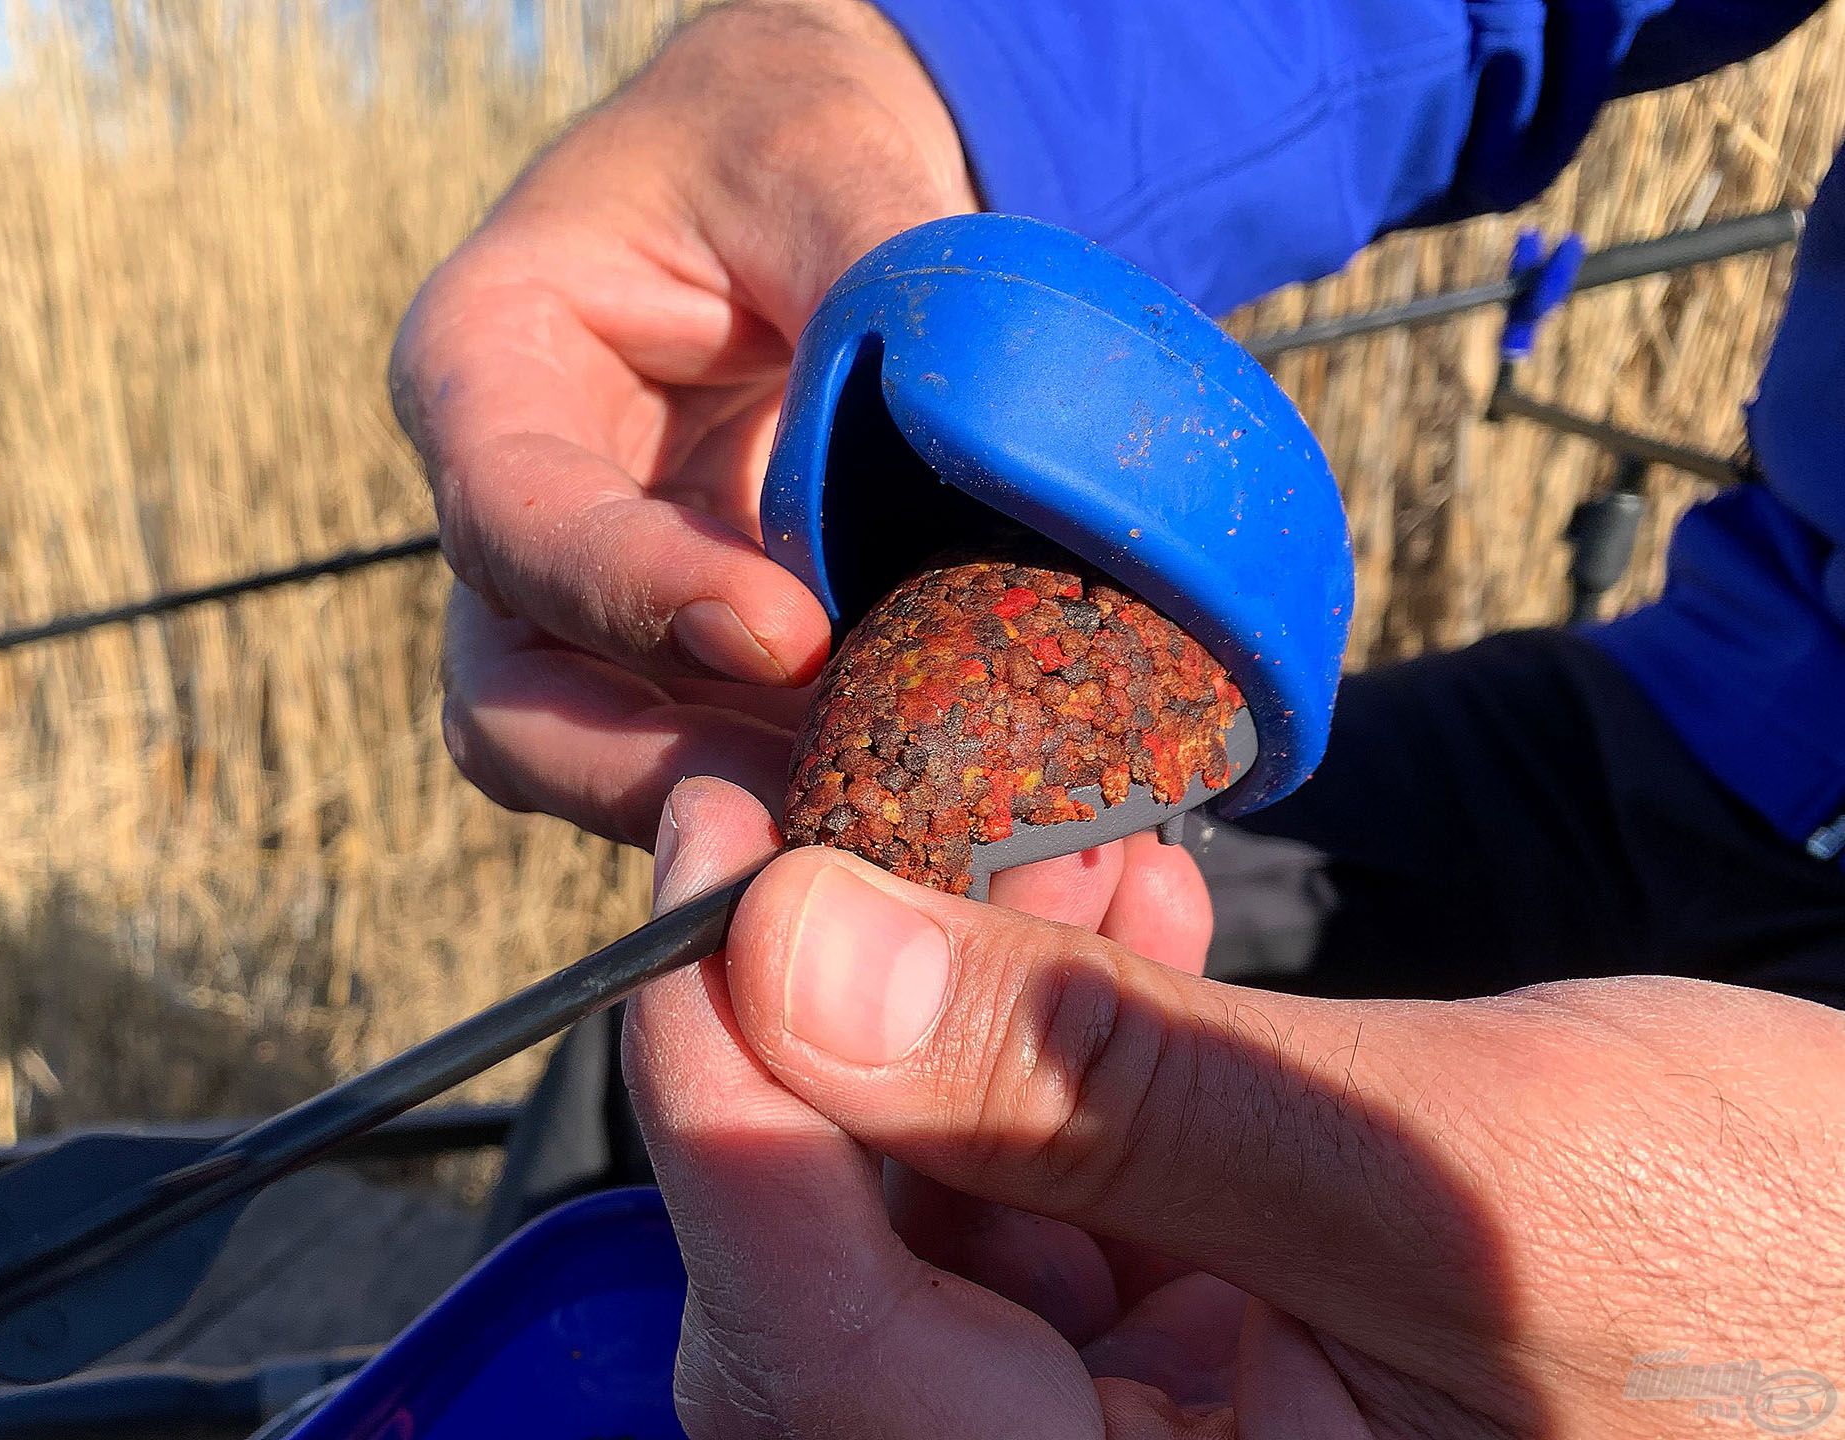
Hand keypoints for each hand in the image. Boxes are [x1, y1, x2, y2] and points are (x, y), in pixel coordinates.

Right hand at [391, 0, 973, 844]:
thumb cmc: (779, 140)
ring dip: (734, 801)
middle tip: (823, 804)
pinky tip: (906, 786)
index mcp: (492, 367)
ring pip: (602, 761)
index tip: (787, 634)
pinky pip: (707, 753)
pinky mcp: (682, 650)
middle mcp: (516, 509)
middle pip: (517, 700)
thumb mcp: (823, 160)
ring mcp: (592, 599)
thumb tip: (962, 442)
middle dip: (654, 770)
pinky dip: (792, 782)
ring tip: (882, 814)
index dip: (632, 594)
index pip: (515, 518)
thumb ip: (871, 281)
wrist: (802, 183)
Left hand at [627, 778, 1844, 1437]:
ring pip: (933, 1226)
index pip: (805, 1345)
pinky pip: (1054, 1207)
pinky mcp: (1219, 1359)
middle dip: (843, 1037)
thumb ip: (1101, 1086)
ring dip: (961, 1020)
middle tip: (897, 831)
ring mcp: (1168, 1437)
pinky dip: (1063, 1055)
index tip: (713, 863)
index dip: (718, 1091)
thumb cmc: (1794, 1290)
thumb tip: (793, 949)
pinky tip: (1134, 930)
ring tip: (1072, 863)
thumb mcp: (1450, 1179)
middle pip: (832, 1296)